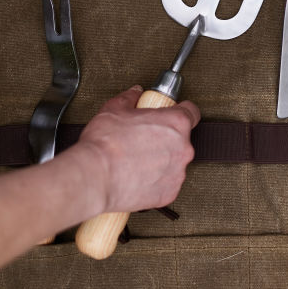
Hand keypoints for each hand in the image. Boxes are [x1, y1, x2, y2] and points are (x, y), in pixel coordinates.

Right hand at [77, 86, 199, 212]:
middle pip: (181, 139)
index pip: (191, 112)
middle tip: (142, 140)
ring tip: (136, 161)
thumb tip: (134, 94)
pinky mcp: (169, 194)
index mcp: (175, 123)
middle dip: (164, 139)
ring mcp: (178, 173)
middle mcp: (183, 148)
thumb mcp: (114, 109)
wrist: (95, 175)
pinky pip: (166, 184)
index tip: (173, 114)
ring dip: (160, 161)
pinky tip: (137, 177)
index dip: (180, 111)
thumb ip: (130, 98)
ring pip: (174, 163)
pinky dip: (155, 182)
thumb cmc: (106, 144)